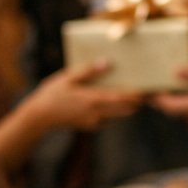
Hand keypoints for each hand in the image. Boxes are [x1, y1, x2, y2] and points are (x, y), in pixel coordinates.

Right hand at [21, 62, 142, 131]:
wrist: (39, 117)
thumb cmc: (52, 94)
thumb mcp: (69, 78)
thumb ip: (89, 71)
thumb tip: (107, 62)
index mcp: (93, 99)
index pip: (123, 99)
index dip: (137, 95)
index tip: (147, 89)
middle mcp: (98, 113)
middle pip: (126, 109)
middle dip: (136, 102)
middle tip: (145, 92)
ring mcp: (95, 121)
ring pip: (119, 115)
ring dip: (126, 106)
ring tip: (132, 95)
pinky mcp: (91, 126)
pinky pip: (108, 118)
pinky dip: (113, 111)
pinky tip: (112, 101)